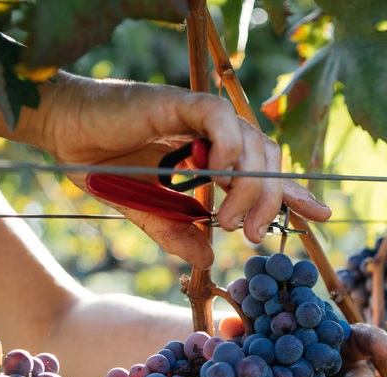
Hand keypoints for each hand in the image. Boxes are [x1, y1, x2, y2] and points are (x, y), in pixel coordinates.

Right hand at [35, 74, 330, 267]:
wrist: (65, 134)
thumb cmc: (105, 168)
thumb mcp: (148, 214)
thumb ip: (179, 235)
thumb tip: (209, 262)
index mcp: (215, 160)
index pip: (267, 174)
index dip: (295, 192)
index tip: (322, 214)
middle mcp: (218, 137)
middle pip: (269, 161)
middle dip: (271, 202)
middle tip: (249, 236)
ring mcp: (202, 118)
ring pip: (254, 143)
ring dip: (249, 187)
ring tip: (227, 220)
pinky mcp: (181, 103)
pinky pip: (221, 118)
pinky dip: (229, 146)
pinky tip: (219, 176)